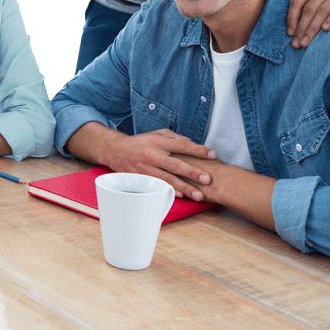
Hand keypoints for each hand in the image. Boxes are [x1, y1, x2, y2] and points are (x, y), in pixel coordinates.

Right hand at [103, 129, 217, 200]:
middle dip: (193, 173)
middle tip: (208, 179)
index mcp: (158, 141)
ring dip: (185, 188)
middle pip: (175, 165)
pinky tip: (181, 195)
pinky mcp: (142, 178)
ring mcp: (147, 168)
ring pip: (168, 179)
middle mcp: (153, 155)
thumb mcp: (157, 133)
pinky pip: (159, 186)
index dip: (198, 150)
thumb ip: (175, 138)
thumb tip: (193, 144)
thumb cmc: (141, 142)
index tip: (213, 155)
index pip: (182, 145)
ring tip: (199, 195)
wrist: (117, 151)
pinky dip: (170, 191)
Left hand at [286, 0, 329, 47]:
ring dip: (313, 28)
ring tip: (308, 42)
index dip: (291, 18)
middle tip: (297, 44)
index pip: (298, 0)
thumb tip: (281, 11)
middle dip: (302, 27)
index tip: (290, 34)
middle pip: (309, 7)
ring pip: (324, 9)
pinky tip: (326, 30)